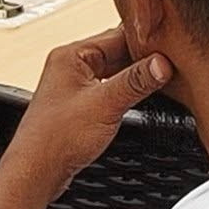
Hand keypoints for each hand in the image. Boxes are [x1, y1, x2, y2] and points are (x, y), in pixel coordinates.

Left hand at [3, 28, 173, 200]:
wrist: (37, 171)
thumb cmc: (56, 138)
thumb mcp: (104, 105)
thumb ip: (135, 82)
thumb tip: (160, 64)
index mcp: (71, 56)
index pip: (116, 36)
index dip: (145, 41)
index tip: (170, 46)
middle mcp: (70, 66)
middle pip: (116, 52)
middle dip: (142, 58)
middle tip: (171, 62)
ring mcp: (74, 85)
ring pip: (113, 71)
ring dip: (133, 76)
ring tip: (160, 78)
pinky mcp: (79, 104)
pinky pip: (108, 88)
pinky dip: (125, 91)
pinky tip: (139, 97)